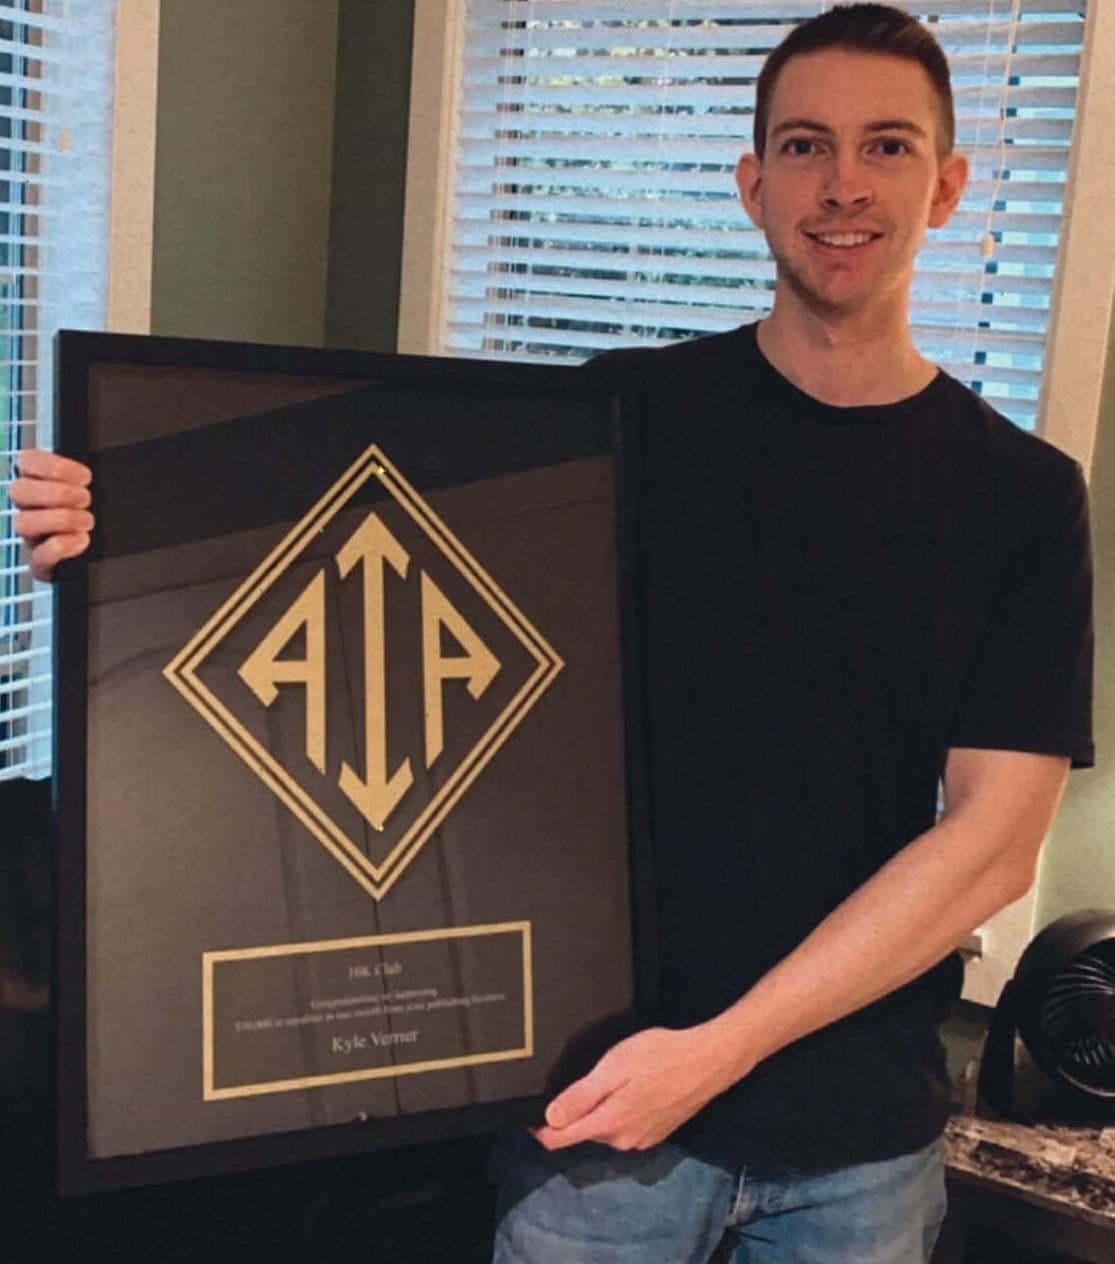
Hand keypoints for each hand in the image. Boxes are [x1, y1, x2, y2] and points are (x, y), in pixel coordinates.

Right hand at [8, 449, 93, 579]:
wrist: (113, 555)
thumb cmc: (102, 515)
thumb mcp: (99, 489)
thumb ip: (87, 476)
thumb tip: (92, 468)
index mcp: (39, 482)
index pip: (26, 461)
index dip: (52, 465)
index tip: (86, 477)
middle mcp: (29, 508)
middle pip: (19, 490)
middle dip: (56, 492)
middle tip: (86, 498)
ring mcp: (33, 537)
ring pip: (22, 523)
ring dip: (59, 519)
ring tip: (87, 521)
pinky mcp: (43, 564)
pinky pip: (39, 556)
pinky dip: (61, 547)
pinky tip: (82, 540)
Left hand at [532, 1025, 737, 1152]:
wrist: (708, 1061)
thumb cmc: (660, 1057)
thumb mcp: (614, 1068)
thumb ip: (581, 1097)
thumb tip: (549, 1119)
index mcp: (608, 1125)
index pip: (560, 1140)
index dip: (539, 1127)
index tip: (526, 1111)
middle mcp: (622, 1141)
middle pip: (582, 1132)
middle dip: (572, 1114)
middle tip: (572, 1081)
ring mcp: (642, 1139)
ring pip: (604, 1129)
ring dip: (596, 1111)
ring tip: (601, 1080)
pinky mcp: (657, 1132)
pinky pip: (624, 1126)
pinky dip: (617, 1112)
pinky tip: (628, 1088)